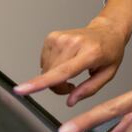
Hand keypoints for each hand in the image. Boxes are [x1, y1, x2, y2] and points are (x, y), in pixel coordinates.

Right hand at [14, 16, 128, 105]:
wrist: (107, 30)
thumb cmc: (110, 51)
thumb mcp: (108, 74)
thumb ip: (89, 89)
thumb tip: (70, 101)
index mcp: (91, 53)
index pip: (63, 71)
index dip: (41, 83)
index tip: (22, 89)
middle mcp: (74, 43)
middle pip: (51, 75)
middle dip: (58, 86)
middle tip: (73, 85)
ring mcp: (61, 37)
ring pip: (45, 70)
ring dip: (54, 77)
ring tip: (71, 70)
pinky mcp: (52, 36)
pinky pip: (44, 62)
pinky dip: (52, 66)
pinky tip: (65, 60)